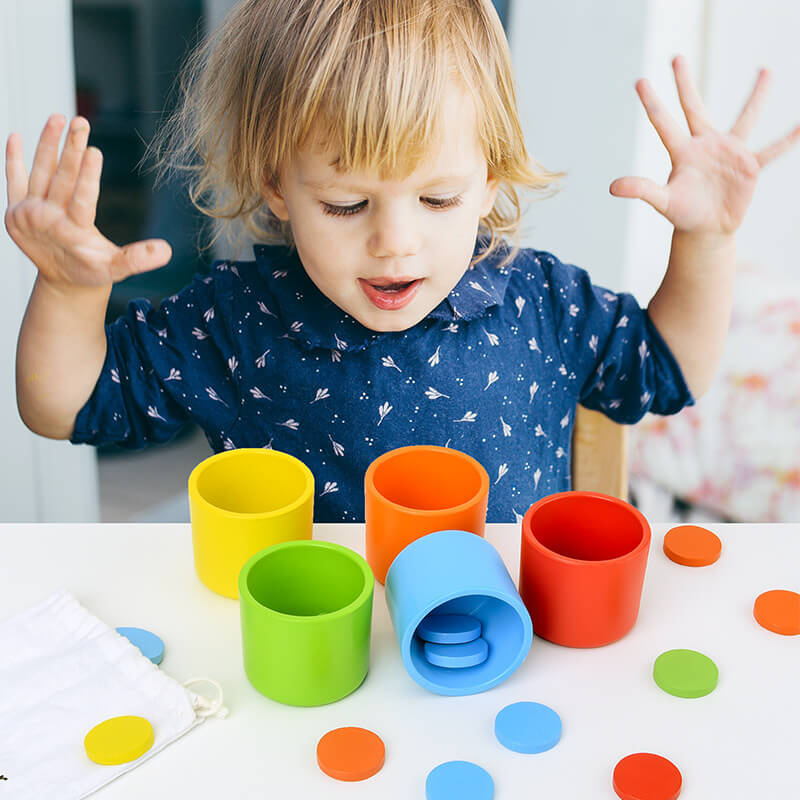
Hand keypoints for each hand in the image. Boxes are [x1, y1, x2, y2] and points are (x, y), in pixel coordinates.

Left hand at [4, 114, 171, 291]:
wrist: (61, 281)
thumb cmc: (93, 270)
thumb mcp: (117, 268)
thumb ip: (138, 259)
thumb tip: (166, 251)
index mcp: (73, 233)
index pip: (82, 200)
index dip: (87, 176)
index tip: (94, 151)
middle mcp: (47, 220)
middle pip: (61, 179)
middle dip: (71, 149)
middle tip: (81, 123)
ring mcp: (29, 213)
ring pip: (39, 172)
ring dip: (47, 144)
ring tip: (58, 118)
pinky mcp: (15, 210)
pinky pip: (14, 180)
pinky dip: (13, 159)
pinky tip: (16, 135)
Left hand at [610, 55, 799, 235]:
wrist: (706, 229)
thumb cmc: (683, 214)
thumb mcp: (662, 201)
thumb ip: (641, 190)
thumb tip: (612, 187)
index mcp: (681, 153)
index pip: (663, 123)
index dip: (652, 103)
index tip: (640, 81)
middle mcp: (704, 145)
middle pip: (693, 108)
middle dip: (684, 83)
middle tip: (676, 57)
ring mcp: (729, 152)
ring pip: (744, 118)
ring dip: (756, 96)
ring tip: (766, 70)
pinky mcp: (749, 167)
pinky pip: (772, 150)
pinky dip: (789, 139)